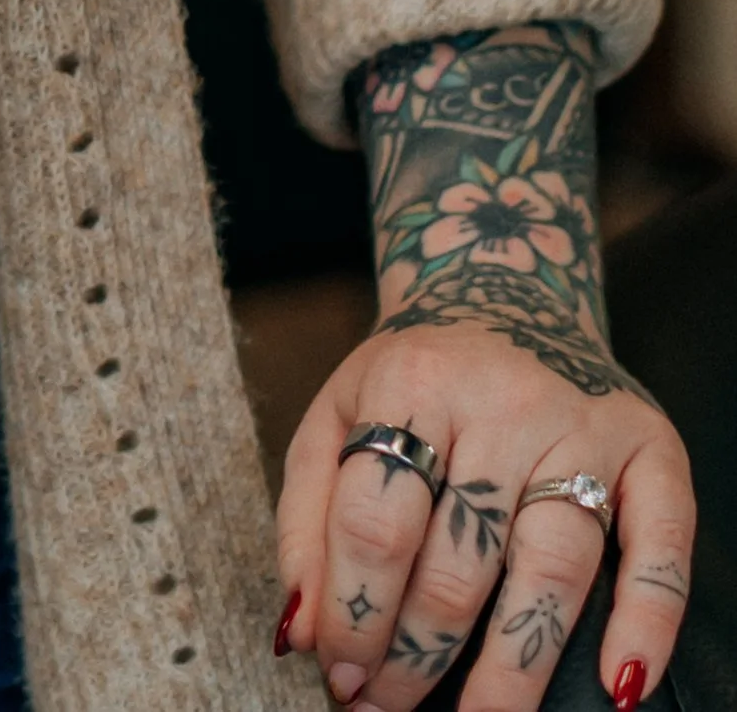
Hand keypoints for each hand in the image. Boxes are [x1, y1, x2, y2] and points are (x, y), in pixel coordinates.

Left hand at [276, 321, 693, 710]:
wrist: (503, 292)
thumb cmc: (413, 379)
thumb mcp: (335, 417)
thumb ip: (308, 521)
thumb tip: (301, 631)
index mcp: (412, 381)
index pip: (376, 522)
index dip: (355, 613)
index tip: (342, 675)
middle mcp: (502, 399)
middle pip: (461, 559)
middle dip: (421, 654)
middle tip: (391, 707)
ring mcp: (583, 423)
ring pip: (551, 567)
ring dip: (514, 667)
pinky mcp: (652, 448)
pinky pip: (661, 546)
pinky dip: (647, 620)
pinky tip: (619, 684)